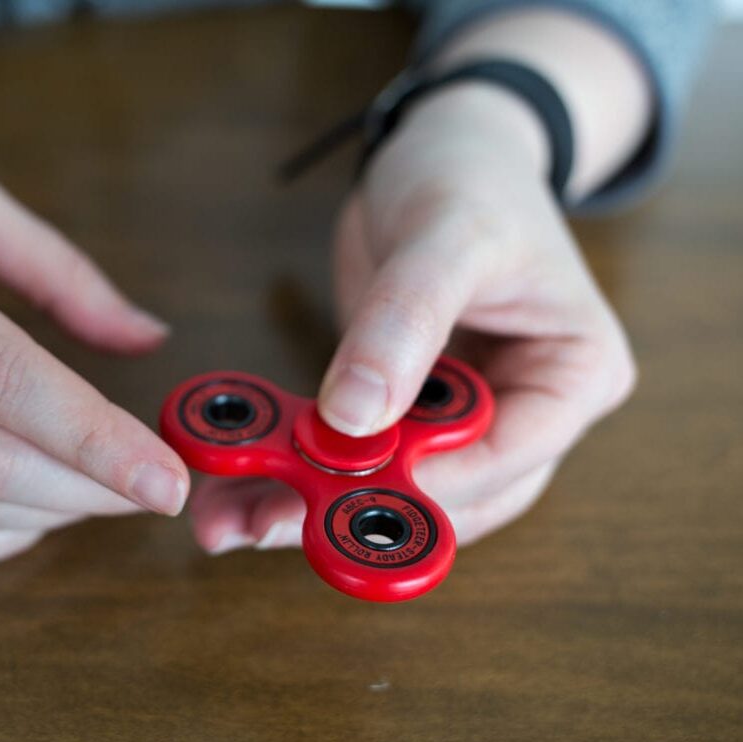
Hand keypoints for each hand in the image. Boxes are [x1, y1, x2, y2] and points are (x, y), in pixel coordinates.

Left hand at [189, 84, 635, 552]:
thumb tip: (355, 417)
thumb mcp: (446, 236)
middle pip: (449, 498)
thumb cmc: (471, 179)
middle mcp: (528, 414)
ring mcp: (468, 419)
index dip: (423, 486)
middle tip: (261, 526)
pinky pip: (361, 457)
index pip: (506, 461)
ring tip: (230, 519)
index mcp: (574, 376)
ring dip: (314, 510)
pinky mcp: (411, 413)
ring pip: (398, 492)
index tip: (338, 492)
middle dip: (355, 519)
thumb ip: (404, 322)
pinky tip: (243, 482)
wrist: (444, 152)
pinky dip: (305, 473)